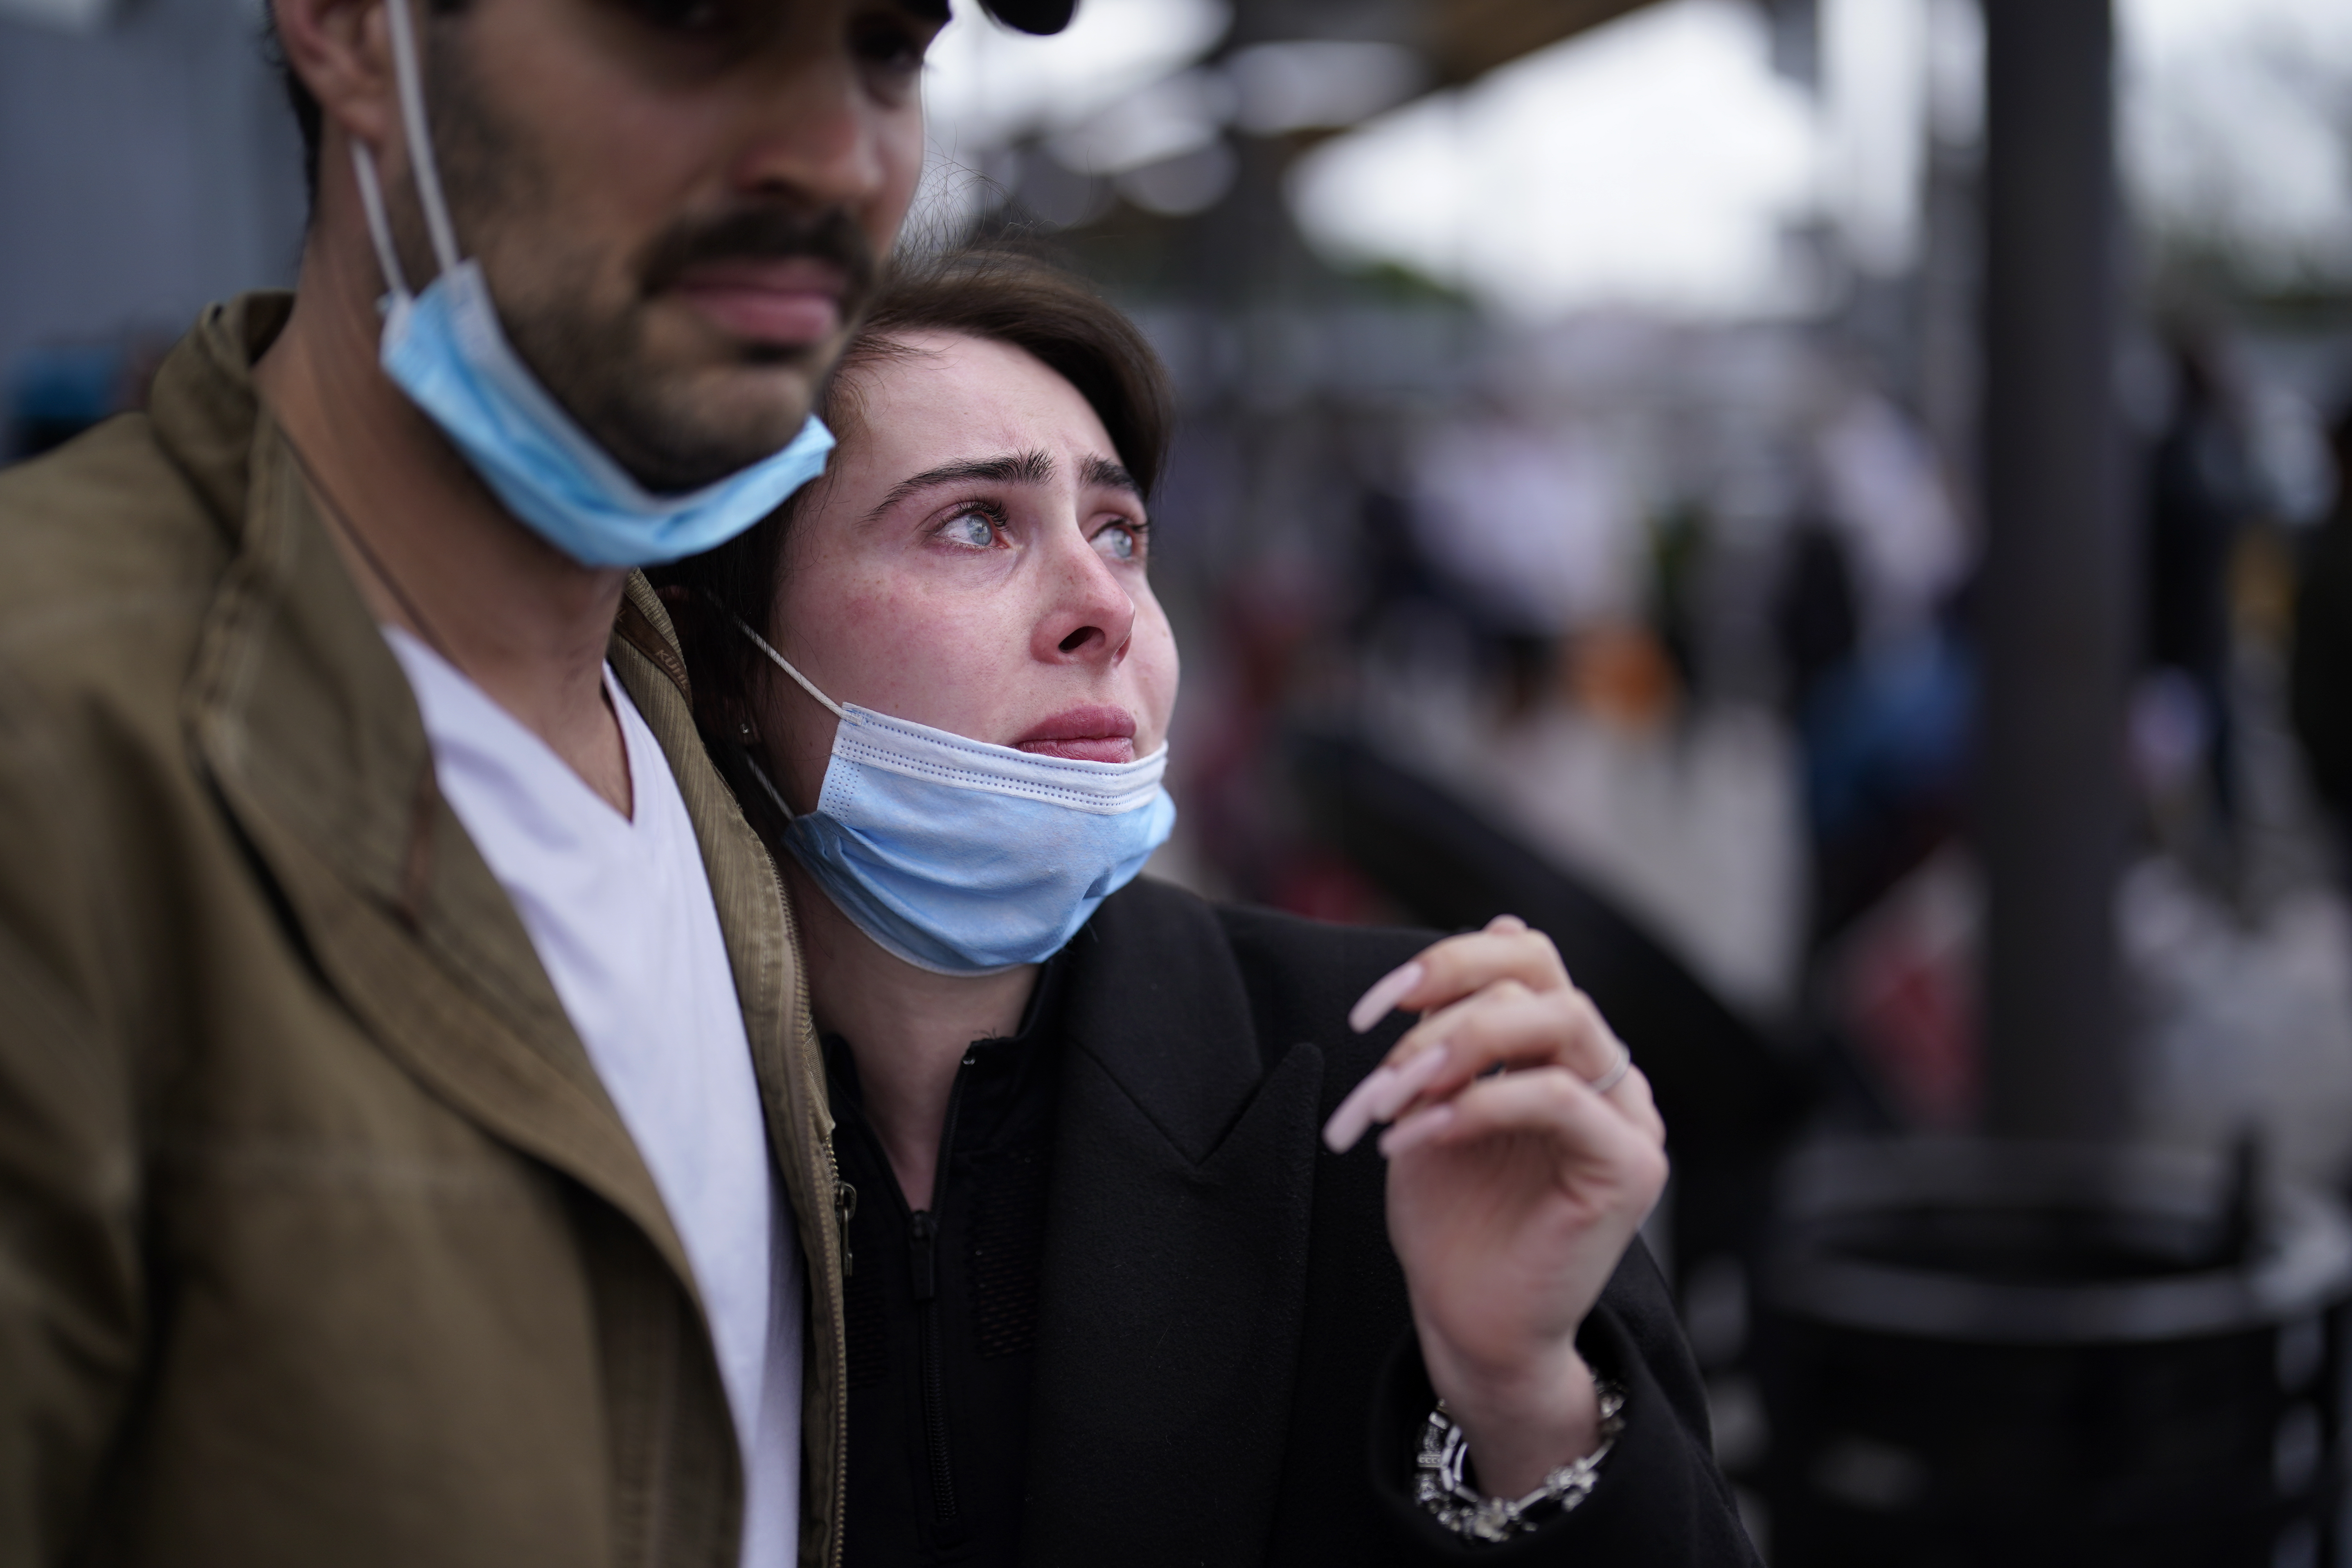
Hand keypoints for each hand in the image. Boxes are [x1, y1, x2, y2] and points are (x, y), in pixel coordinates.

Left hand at [1324, 916, 1667, 1497]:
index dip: (1450, 959)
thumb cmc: (1453, 1220)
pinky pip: (1558, 1097)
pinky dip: (1478, 1103)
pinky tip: (1420, 1136)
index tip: (1375, 1006)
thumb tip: (1501, 925)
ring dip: (1456, 1047)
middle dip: (1446, 1001)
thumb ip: (1460, 1028)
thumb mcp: (1436, 1104)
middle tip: (1378, 1058)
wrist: (1471, 1324)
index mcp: (1561, 1051)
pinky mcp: (1630, 1168)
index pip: (1528, 956)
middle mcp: (1605, 1073)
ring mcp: (1629, 1117)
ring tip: (1391, 1101)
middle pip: (1543, 974)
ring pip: (1560, 1019)